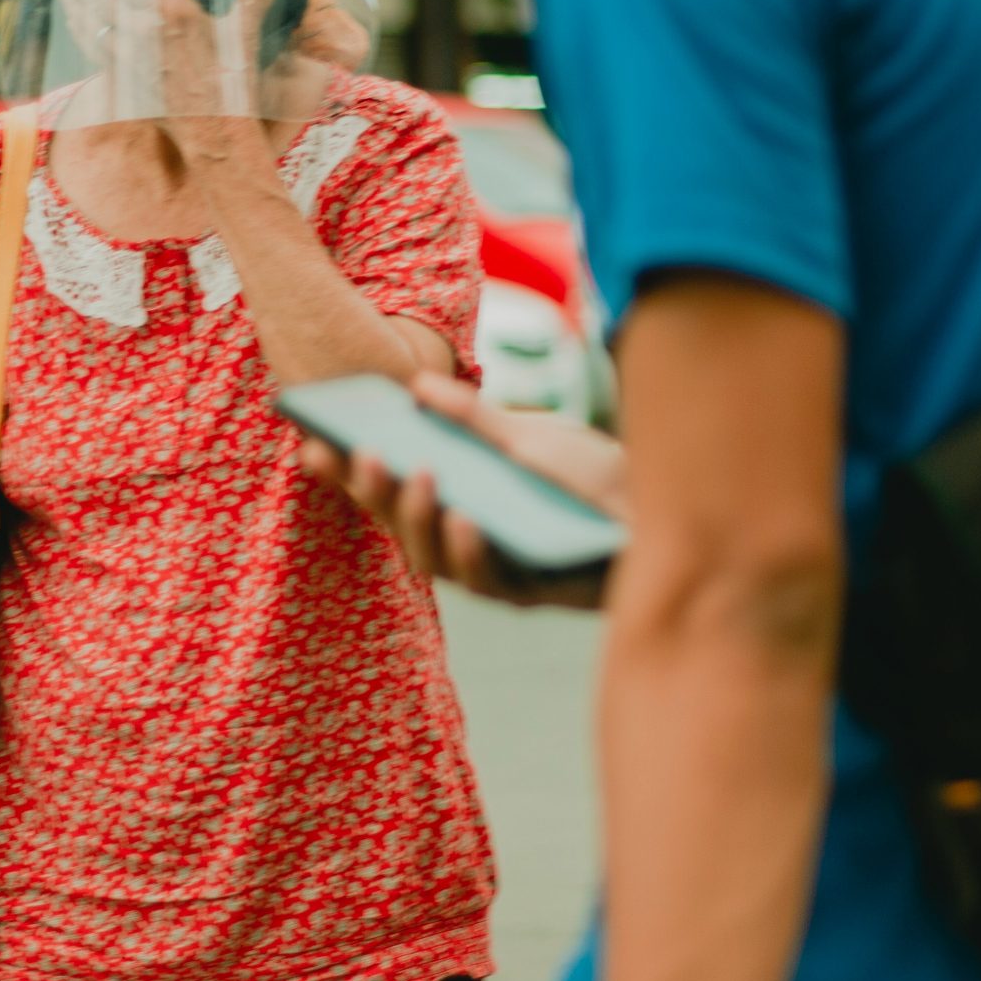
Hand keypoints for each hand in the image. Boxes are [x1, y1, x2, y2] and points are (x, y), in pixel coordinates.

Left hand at [57, 0, 281, 124]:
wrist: (215, 132)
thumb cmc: (233, 81)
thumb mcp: (246, 32)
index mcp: (173, 10)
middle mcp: (144, 29)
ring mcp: (128, 56)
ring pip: (89, 20)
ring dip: (73, 0)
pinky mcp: (121, 79)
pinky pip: (92, 47)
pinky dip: (80, 29)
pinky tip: (76, 19)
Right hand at [299, 373, 624, 609]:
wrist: (670, 508)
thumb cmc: (594, 477)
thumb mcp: (530, 437)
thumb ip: (474, 420)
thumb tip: (416, 387)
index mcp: (454, 502)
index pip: (387, 491)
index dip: (345, 475)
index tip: (310, 443)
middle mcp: (466, 544)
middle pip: (403, 528)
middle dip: (378, 492)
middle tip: (365, 453)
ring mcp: (498, 572)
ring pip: (439, 559)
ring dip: (422, 518)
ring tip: (417, 474)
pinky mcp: (537, 593)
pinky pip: (492, 581)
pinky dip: (473, 549)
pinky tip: (467, 518)